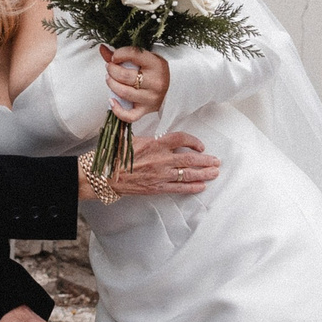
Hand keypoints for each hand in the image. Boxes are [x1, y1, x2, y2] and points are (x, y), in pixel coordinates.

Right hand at [89, 131, 217, 197]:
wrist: (104, 175)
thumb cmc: (115, 156)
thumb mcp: (130, 138)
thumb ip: (147, 137)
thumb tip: (156, 133)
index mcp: (154, 143)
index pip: (180, 139)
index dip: (193, 141)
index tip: (200, 145)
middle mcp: (161, 159)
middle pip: (190, 158)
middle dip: (205, 160)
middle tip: (216, 161)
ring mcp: (160, 175)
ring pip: (188, 174)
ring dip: (203, 173)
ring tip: (214, 173)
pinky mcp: (157, 188)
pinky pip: (179, 188)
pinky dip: (192, 187)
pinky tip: (201, 186)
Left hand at [99, 44, 169, 121]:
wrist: (174, 88)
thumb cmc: (157, 71)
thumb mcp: (145, 59)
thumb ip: (123, 54)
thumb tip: (102, 48)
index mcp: (156, 64)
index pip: (133, 55)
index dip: (119, 54)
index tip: (114, 57)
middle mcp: (155, 82)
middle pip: (125, 76)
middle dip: (112, 70)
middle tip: (109, 67)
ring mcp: (150, 98)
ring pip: (124, 93)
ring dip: (111, 84)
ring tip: (109, 79)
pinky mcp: (146, 110)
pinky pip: (129, 115)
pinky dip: (118, 110)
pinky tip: (112, 101)